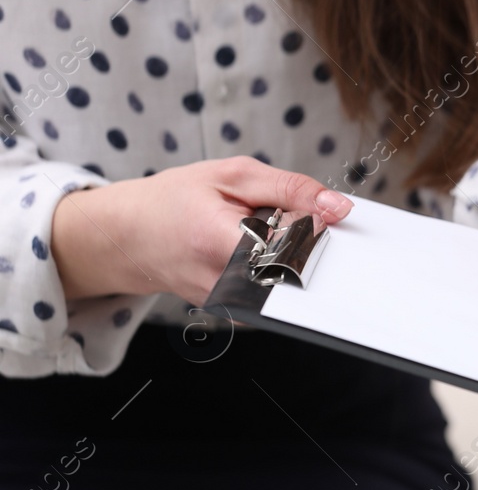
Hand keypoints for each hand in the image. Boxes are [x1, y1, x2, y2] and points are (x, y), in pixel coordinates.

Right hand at [51, 157, 352, 304]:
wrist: (125, 238)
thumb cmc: (172, 201)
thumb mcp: (232, 176)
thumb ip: (291, 189)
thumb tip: (339, 207)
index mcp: (222, 244)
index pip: (298, 248)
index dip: (317, 229)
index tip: (321, 214)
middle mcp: (226, 285)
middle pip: (300, 270)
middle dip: (308, 243)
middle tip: (286, 219)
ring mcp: (230, 305)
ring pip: (290, 283)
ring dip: (292, 255)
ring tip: (263, 232)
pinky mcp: (234, 313)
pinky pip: (276, 292)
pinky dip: (280, 268)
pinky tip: (260, 250)